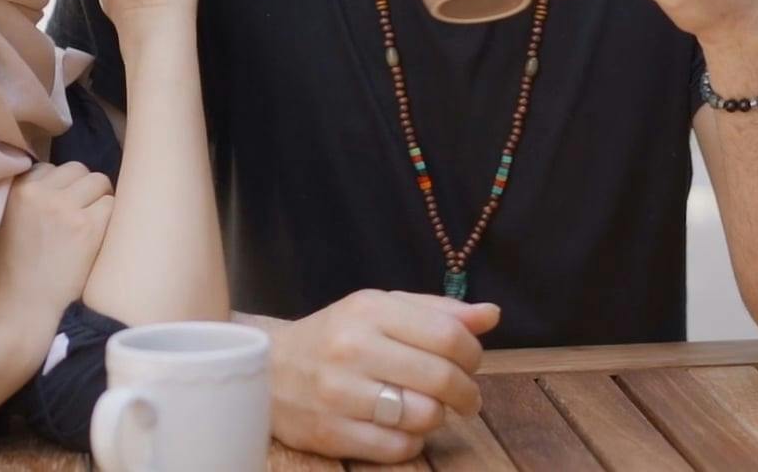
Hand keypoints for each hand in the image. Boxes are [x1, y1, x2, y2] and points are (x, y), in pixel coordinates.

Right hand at [0, 162, 113, 320]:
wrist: (15, 313)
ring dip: (99, 201)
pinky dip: (110, 220)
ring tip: (90, 228)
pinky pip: (113, 205)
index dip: (57, 189)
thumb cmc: (1, 277)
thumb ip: (18, 200)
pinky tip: (99, 239)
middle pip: (77, 170)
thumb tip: (48, 184)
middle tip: (78, 218)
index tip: (57, 211)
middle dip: (81, 190)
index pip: (49, 169)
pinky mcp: (88, 228)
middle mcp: (39, 192)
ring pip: (99, 182)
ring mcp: (65, 208)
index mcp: (14, 190)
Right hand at [266, 290, 500, 462]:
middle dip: (466, 392)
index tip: (471, 363)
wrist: (266, 369)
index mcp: (369, 309)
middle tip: (465, 397)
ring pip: (424, 416)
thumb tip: (491, 315)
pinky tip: (402, 428)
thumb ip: (436, 311)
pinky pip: (398, 447)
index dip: (473, 354)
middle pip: (441, 377)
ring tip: (428, 409)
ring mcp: (339, 393)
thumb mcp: (379, 309)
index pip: (448, 334)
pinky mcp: (330, 433)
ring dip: (438, 417)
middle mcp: (352, 347)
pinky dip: (411, 441)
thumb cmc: (335, 336)